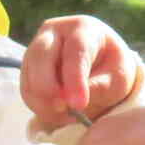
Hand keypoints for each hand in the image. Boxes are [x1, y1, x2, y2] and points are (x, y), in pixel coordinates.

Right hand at [20, 16, 143, 127]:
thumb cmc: (112, 69)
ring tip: (68, 116)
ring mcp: (36, 48)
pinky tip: (58, 113)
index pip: (75, 50)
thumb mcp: (118, 78)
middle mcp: (54, 32)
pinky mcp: (27, 68)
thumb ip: (100, 87)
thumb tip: (73, 102)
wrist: (99, 68)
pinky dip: (39, 106)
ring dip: (44, 102)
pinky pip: (26, 90)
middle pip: (40, 56)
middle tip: (63, 109)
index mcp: (84, 28)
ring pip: (29, 76)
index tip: (79, 104)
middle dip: (48, 87)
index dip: (75, 78)